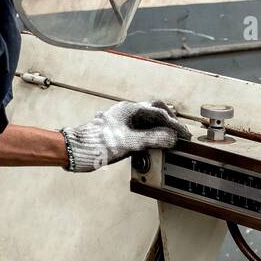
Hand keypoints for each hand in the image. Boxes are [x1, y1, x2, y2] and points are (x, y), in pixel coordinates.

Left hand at [61, 100, 191, 172]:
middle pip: (155, 112)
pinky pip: (142, 129)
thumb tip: (171, 137)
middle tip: (180, 134)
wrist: (77, 150)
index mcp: (130, 110)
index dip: (174, 124)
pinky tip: (156, 144)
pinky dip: (153, 135)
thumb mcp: (129, 142)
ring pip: (149, 120)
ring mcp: (124, 121)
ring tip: (171, 140)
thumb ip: (152, 139)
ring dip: (162, 129)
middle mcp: (127, 113)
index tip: (184, 135)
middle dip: (170, 122)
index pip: (159, 112)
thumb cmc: (96, 143)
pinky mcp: (121, 131)